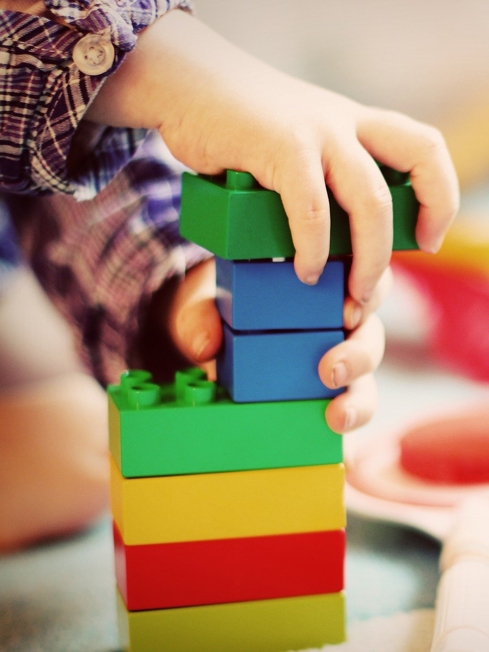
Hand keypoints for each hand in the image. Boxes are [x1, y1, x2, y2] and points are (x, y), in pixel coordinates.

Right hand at [88, 10, 458, 307]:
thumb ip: (317, 180)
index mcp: (354, 124)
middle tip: (397, 270)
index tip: (428, 237)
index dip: (439, 195)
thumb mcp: (294, 146)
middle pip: (420, 160)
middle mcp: (345, 123)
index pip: (423, 149)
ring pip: (371, 200)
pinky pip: (312, 208)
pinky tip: (305, 270)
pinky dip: (314, 248)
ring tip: (353, 294)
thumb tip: (328, 242)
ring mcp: (316, 131)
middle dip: (426, 220)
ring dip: (370, 258)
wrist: (188, 86)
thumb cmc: (237, 129)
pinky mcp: (280, 145)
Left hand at [165, 259, 388, 432]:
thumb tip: (205, 346)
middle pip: (370, 336)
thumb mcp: (204, 305)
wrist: (206, 341)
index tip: (347, 313)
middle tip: (332, 370)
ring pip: (365, 380)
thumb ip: (200, 317)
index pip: (363, 282)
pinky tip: (342, 448)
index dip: (369, 295)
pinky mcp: (324, 402)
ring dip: (359, 400)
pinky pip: (344, 416)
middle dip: (360, 354)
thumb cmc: (218, 311)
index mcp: (321, 288)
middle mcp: (336, 327)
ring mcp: (334, 366)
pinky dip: (349, 434)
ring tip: (337, 416)